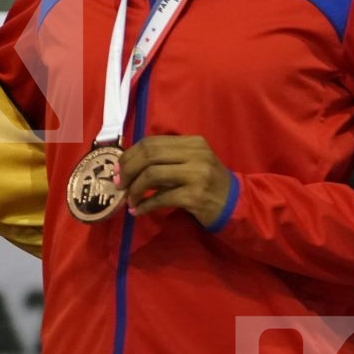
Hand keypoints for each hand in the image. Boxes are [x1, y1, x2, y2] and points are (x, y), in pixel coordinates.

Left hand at [117, 135, 232, 227]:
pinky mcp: (196, 196)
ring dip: (135, 189)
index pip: (152, 142)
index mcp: (192, 142)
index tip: (118, 169)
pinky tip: (138, 211)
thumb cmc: (207, 183)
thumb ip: (163, 161)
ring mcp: (197, 174)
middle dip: (128, 170)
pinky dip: (145, 205)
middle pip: (149, 155)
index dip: (130, 155)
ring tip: (129, 200)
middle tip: (119, 185)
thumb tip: (125, 167)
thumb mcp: (189, 164)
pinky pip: (161, 198)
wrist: (235, 204)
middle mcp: (196, 154)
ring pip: (152, 174)